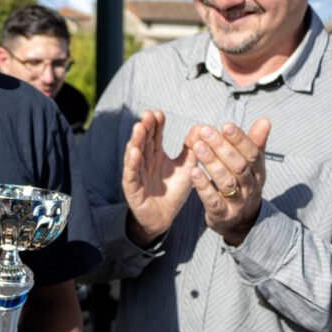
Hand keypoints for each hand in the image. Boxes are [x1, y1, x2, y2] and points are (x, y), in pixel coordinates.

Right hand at [122, 110, 197, 245]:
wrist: (163, 218)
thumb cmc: (172, 192)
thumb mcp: (186, 168)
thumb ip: (192, 150)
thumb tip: (200, 127)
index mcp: (155, 155)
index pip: (155, 136)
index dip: (156, 125)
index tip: (159, 113)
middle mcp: (144, 161)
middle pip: (143, 141)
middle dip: (145, 128)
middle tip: (148, 114)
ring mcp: (136, 173)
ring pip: (135, 154)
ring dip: (136, 140)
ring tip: (139, 127)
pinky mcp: (132, 187)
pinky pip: (131, 173)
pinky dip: (132, 163)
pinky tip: (134, 152)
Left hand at [188, 119, 269, 245]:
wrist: (242, 224)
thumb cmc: (243, 186)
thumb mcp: (252, 167)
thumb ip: (255, 144)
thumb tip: (265, 120)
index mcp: (258, 173)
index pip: (253, 154)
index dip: (240, 139)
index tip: (225, 125)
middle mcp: (251, 187)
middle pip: (239, 166)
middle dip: (222, 147)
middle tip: (205, 131)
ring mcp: (237, 202)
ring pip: (226, 182)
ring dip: (211, 163)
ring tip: (197, 146)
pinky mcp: (222, 214)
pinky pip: (213, 200)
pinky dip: (203, 186)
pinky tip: (193, 172)